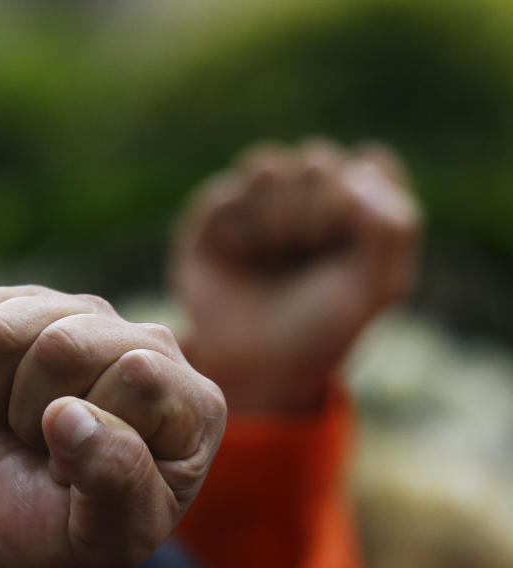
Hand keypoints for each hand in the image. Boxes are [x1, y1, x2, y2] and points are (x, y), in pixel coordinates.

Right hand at [0, 286, 225, 567]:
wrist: (6, 528)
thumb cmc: (70, 535)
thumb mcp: (110, 538)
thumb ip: (115, 482)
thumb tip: (68, 412)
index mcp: (190, 400)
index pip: (136, 375)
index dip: (91, 433)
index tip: (83, 473)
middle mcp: (141, 342)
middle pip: (62, 345)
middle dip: (33, 416)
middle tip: (44, 450)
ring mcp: (78, 317)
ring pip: (3, 329)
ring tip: (17, 425)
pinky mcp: (17, 308)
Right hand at [169, 139, 420, 412]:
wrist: (254, 366)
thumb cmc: (322, 331)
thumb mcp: (377, 287)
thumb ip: (393, 227)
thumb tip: (359, 175)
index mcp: (355, 210)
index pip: (368, 164)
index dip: (360, 201)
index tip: (349, 245)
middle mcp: (307, 199)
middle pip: (317, 159)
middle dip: (314, 210)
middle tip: (307, 250)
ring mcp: (259, 204)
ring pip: (268, 164)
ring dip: (275, 214)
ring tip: (273, 251)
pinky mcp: (215, 215)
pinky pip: (227, 191)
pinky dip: (240, 226)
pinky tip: (239, 256)